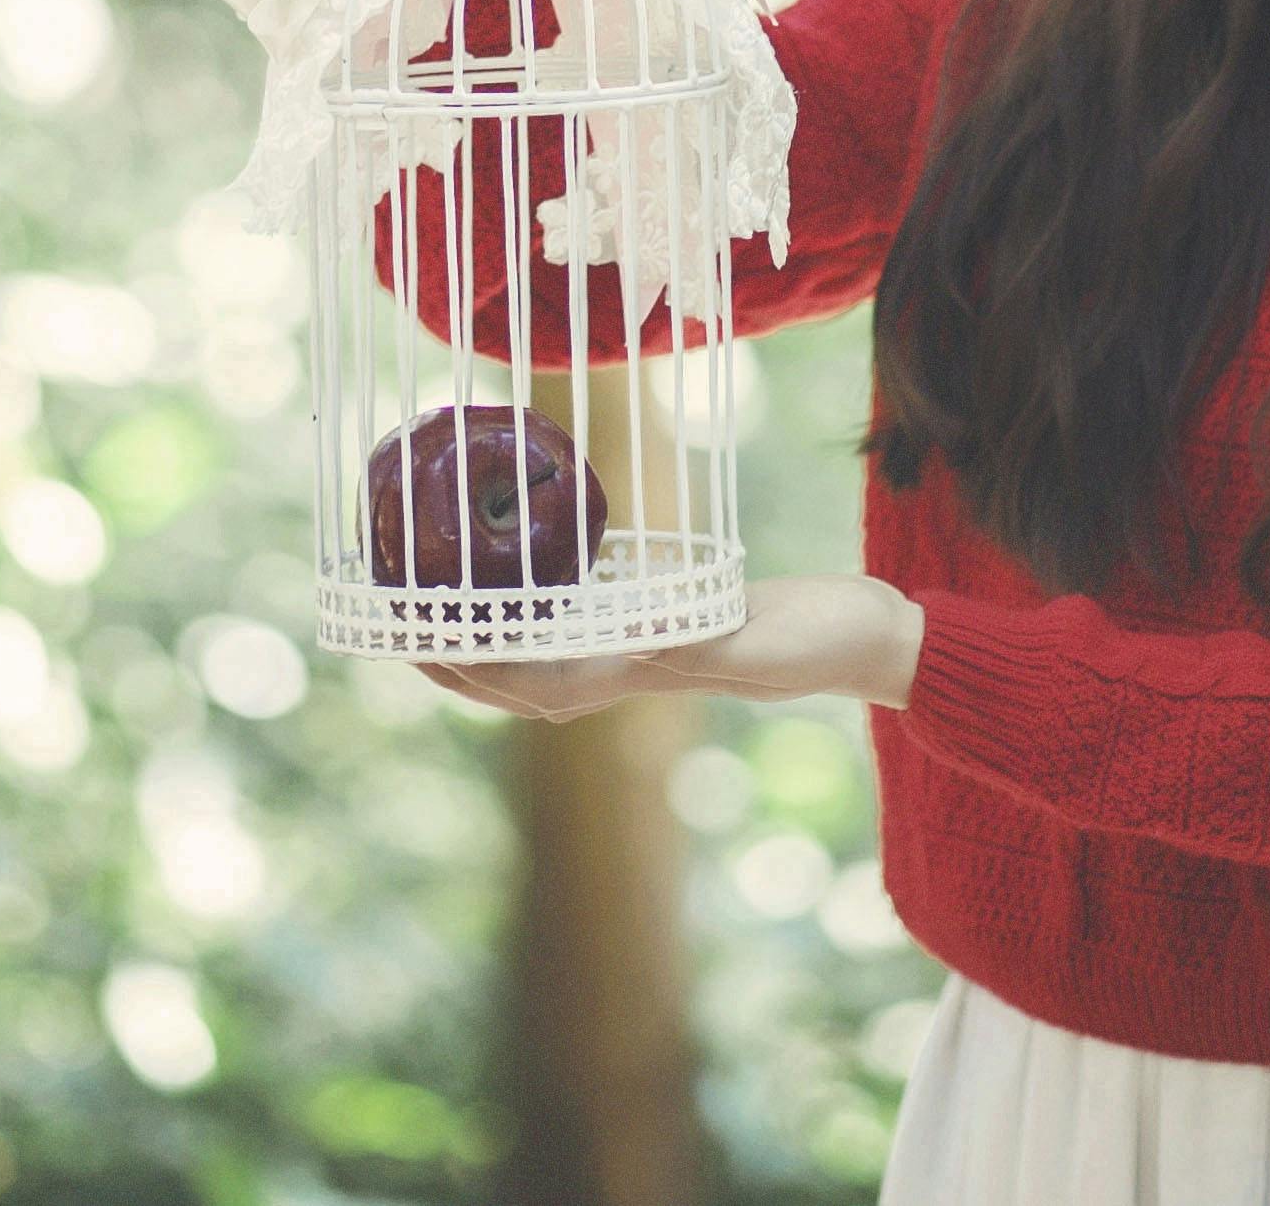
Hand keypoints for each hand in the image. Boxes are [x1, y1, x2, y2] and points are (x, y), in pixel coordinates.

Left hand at [411, 575, 923, 719]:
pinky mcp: (668, 626)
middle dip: (458, 664)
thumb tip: (628, 645)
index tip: (422, 647)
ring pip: (546, 661)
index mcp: (647, 673)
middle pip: (523, 682)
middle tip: (395, 631)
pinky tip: (524, 586)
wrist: (874, 637)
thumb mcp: (760, 642)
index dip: (476, 669)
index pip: (539, 682)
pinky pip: (585, 626)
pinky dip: (541, 617)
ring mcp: (649, 652)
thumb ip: (699, 645)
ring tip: (436, 614)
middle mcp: (635, 669)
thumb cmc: (828, 640)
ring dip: (488, 645)